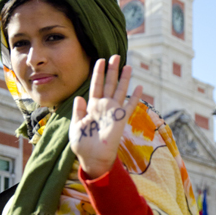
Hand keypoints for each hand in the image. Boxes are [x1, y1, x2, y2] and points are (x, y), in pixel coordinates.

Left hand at [69, 55, 142, 178]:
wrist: (92, 158)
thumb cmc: (82, 144)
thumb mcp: (75, 126)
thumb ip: (78, 111)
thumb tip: (79, 97)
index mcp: (92, 106)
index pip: (95, 85)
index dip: (98, 73)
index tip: (100, 60)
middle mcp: (104, 106)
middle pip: (109, 84)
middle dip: (112, 70)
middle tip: (115, 56)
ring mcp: (113, 112)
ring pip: (120, 91)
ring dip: (124, 78)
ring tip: (128, 65)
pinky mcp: (121, 119)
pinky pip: (130, 106)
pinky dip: (135, 97)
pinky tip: (140, 87)